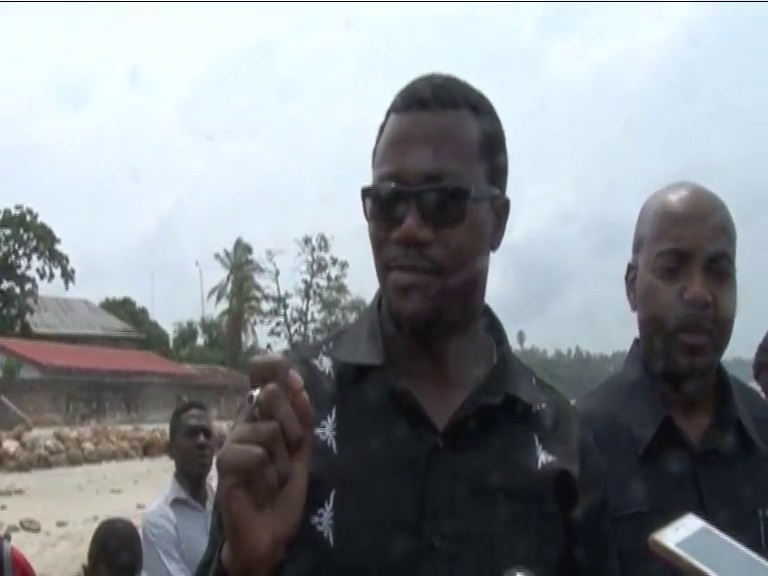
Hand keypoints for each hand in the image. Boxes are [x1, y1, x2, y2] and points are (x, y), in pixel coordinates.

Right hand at [217, 356, 313, 575]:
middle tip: (292, 452)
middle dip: (294, 426)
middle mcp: (245, 423)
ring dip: (283, 462)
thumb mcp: (301, 453)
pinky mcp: (223, 464)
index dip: (276, 367)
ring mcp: (232, 442)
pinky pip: (256, 455)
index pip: (262, 375)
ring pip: (270, 430)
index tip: (295, 380)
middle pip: (271, 394)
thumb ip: (302, 421)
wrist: (269, 534)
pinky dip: (268, 477)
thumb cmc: (283, 492)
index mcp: (263, 417)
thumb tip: (299, 386)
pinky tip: (260, 491)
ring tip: (274, 480)